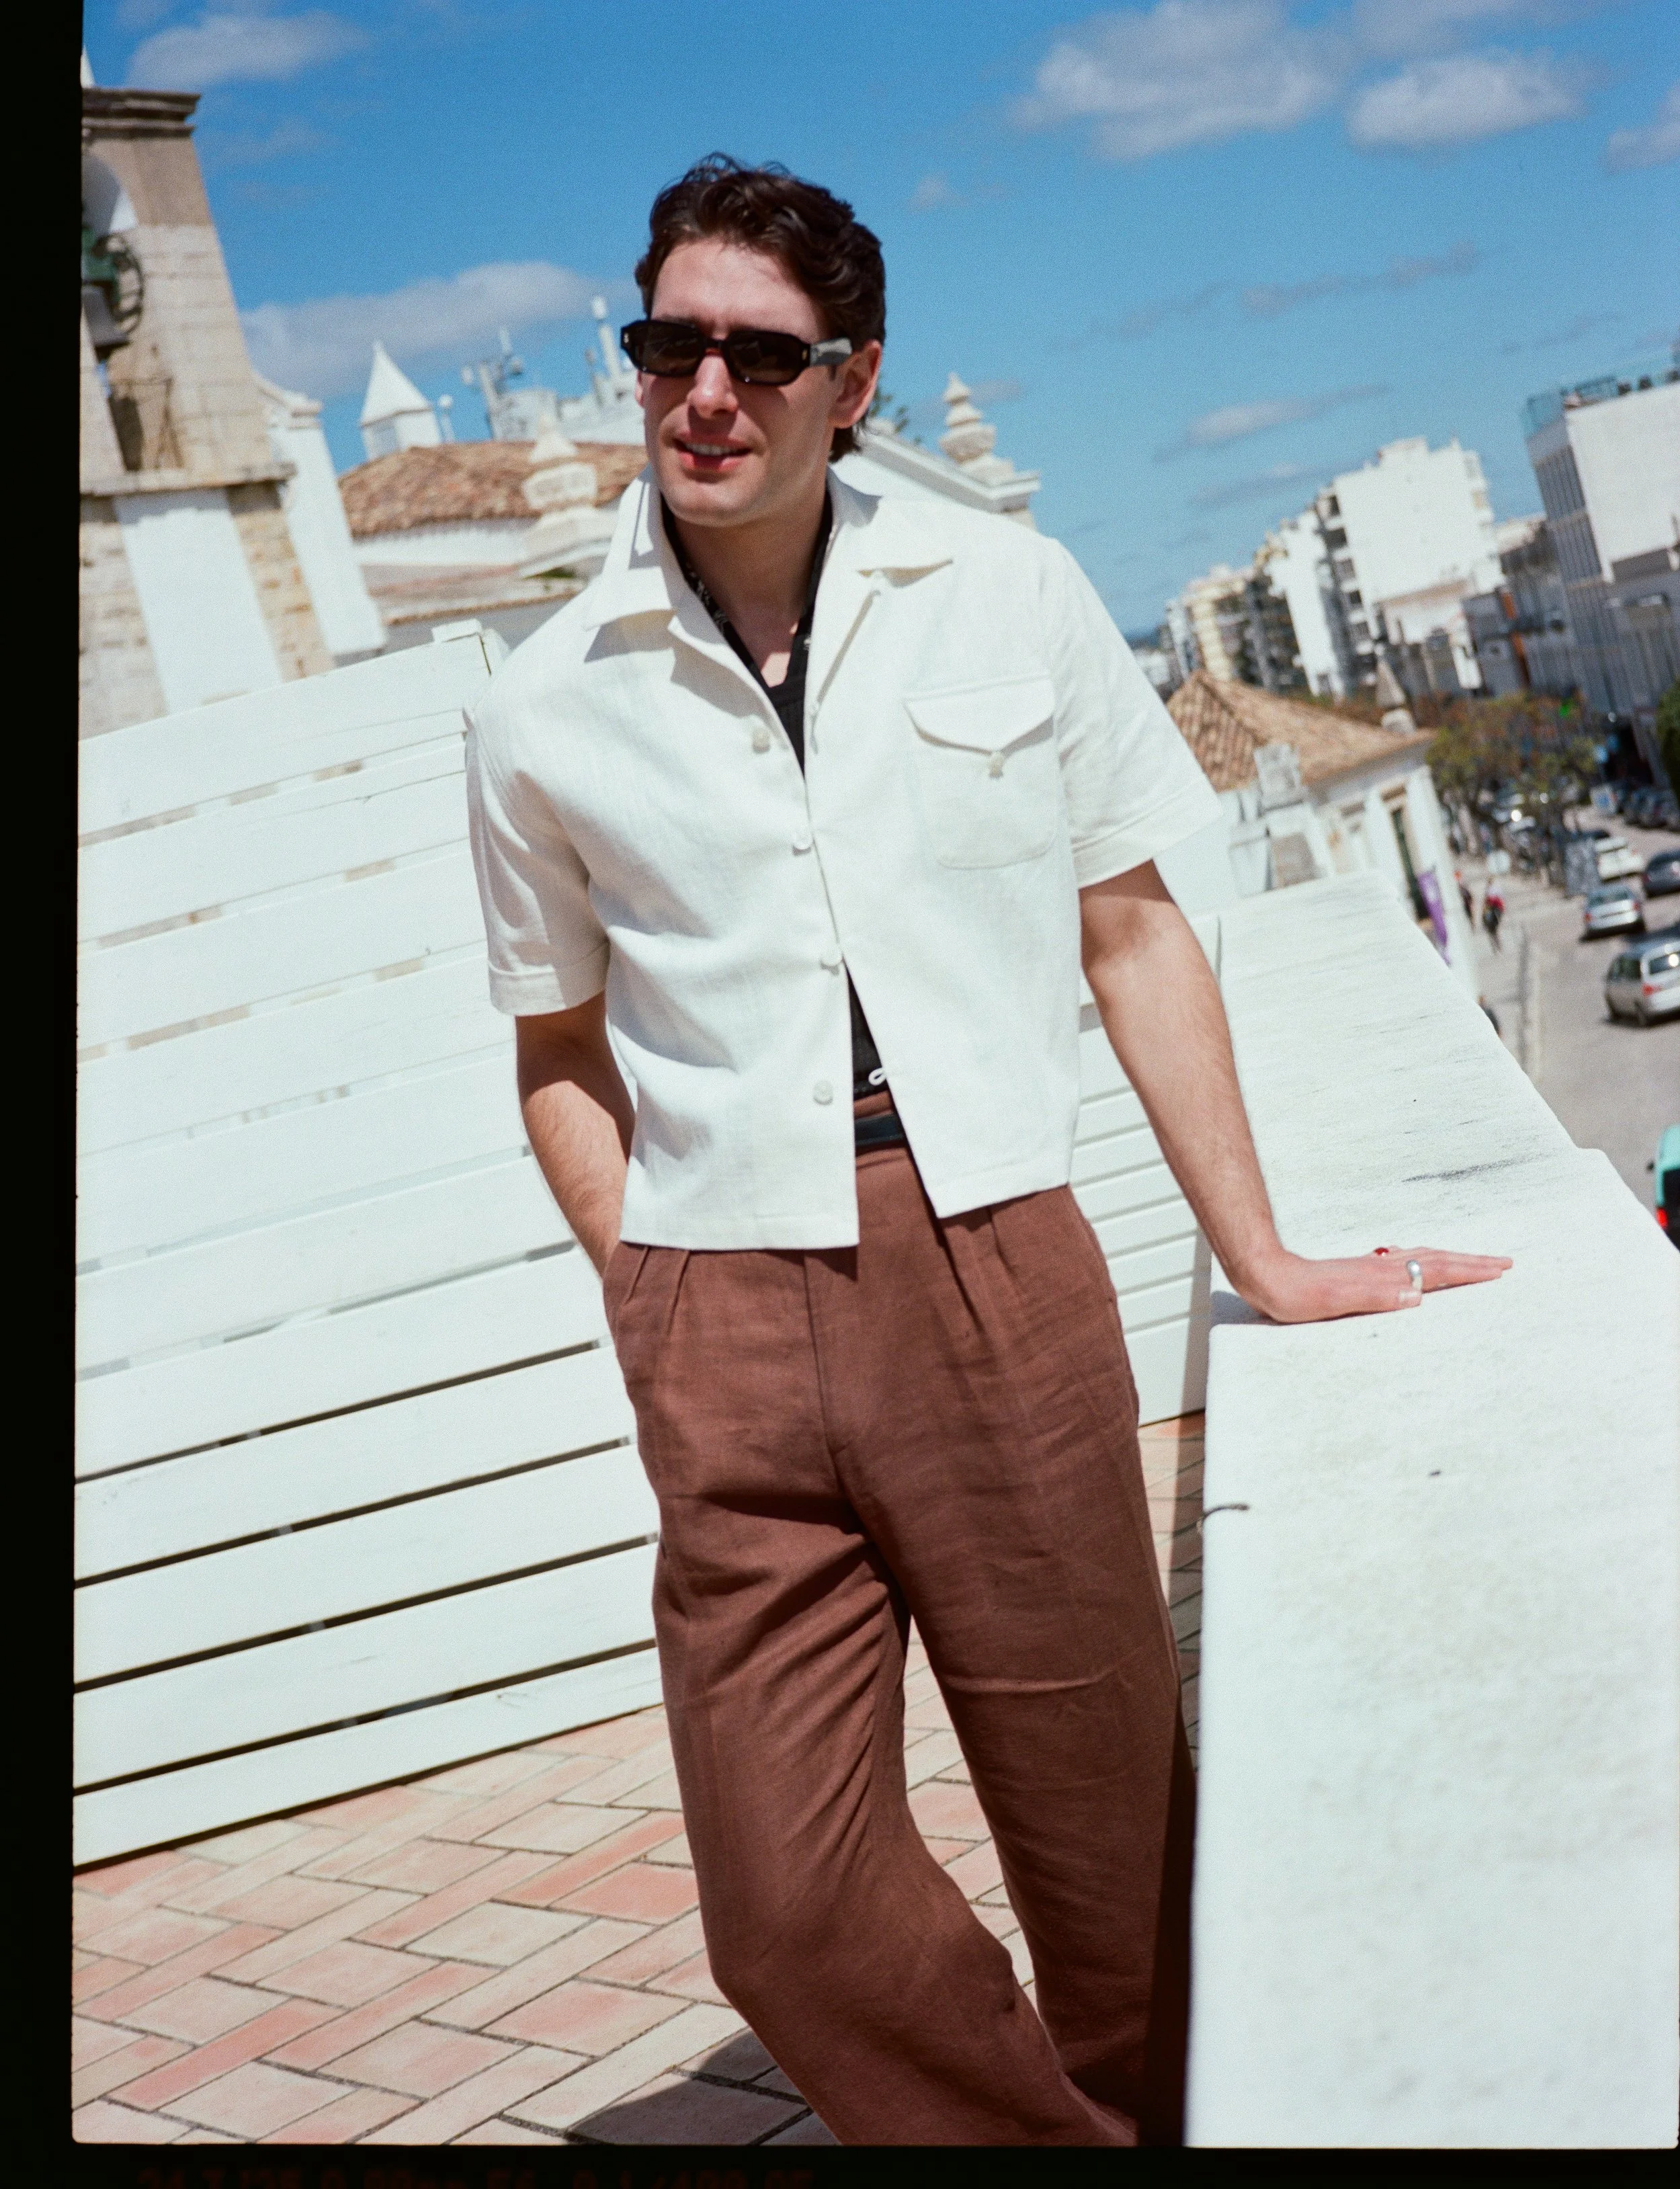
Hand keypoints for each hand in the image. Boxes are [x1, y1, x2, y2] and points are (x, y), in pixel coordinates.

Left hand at [1241, 1245, 1513, 1324]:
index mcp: (1382, 1276)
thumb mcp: (1335, 1300)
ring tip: (1473, 1263)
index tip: (1500, 1269)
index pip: (1435, 1270)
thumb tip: (1416, 1296)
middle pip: (1435, 1260)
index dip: (1469, 1270)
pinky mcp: (1358, 1273)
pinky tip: (1418, 1269)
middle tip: (1503, 1263)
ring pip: (1421, 1259)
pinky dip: (1423, 1264)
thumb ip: (1375, 1297)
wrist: (1267, 1276)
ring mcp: (1371, 1268)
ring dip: (1451, 1261)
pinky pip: (1403, 1265)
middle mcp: (1381, 1269)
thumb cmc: (1297, 1295)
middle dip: (1471, 1262)